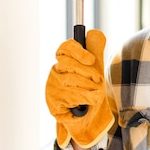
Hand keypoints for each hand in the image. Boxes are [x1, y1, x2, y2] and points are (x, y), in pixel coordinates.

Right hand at [45, 29, 113, 147]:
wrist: (89, 116)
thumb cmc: (90, 91)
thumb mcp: (96, 69)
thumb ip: (95, 51)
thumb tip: (95, 33)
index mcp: (64, 62)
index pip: (65, 49)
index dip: (77, 51)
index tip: (91, 59)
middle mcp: (55, 73)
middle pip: (69, 65)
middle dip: (89, 73)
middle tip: (98, 81)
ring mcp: (52, 89)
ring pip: (72, 82)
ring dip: (90, 89)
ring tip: (94, 94)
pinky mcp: (53, 104)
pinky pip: (71, 97)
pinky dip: (85, 99)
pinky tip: (87, 102)